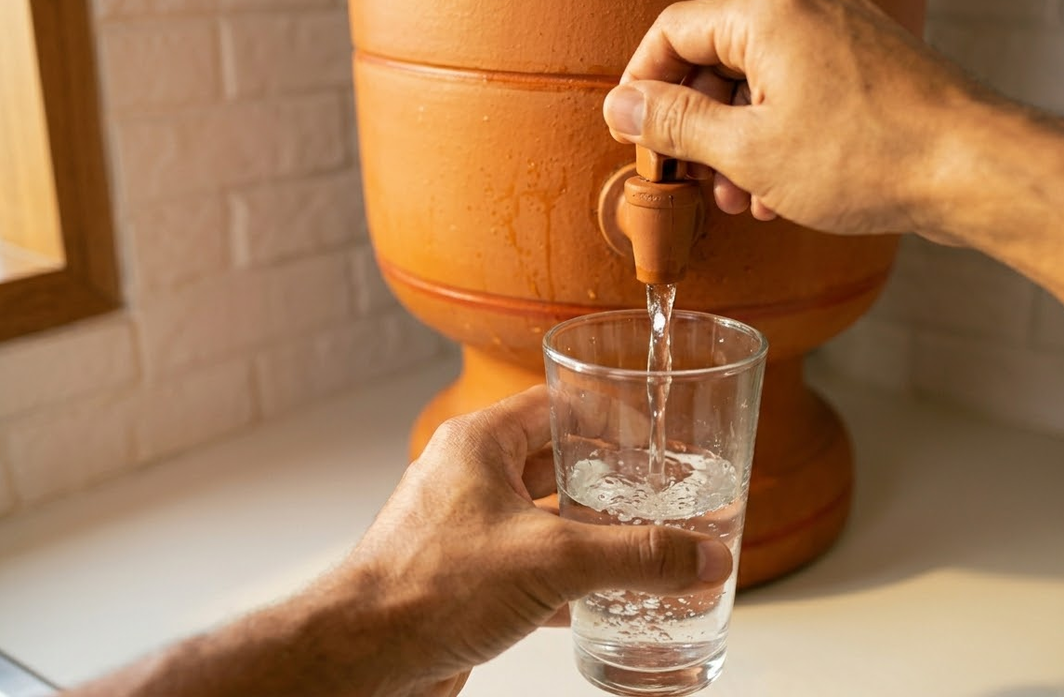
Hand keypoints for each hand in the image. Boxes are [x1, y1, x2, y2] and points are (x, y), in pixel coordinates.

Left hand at [329, 387, 733, 695]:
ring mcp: (467, 531)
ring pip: (547, 519)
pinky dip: (572, 582)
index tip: (657, 436)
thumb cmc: (422, 588)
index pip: (559, 404)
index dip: (614, 416)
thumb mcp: (550, 560)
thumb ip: (634, 556)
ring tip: (646, 547)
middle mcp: (471, 479)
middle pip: (559, 463)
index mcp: (479, 444)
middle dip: (613, 481)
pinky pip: (532, 568)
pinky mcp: (468, 579)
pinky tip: (607, 602)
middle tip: (662, 495)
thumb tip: (701, 557)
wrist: (363, 658)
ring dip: (595, 534)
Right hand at [602, 0, 990, 240]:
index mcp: (770, 16)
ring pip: (765, 81)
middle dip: (697, 124)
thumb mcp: (749, 151)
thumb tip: (622, 107)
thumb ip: (675, 125)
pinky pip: (807, 93)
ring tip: (739, 196)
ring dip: (739, 140)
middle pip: (720, 57)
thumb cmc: (871, 157)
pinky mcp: (874, 68)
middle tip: (687, 176)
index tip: (633, 132)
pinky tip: (782, 190)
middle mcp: (810, 11)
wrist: (974, 169)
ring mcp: (848, 37)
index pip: (674, 32)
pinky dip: (782, 136)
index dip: (642, 85)